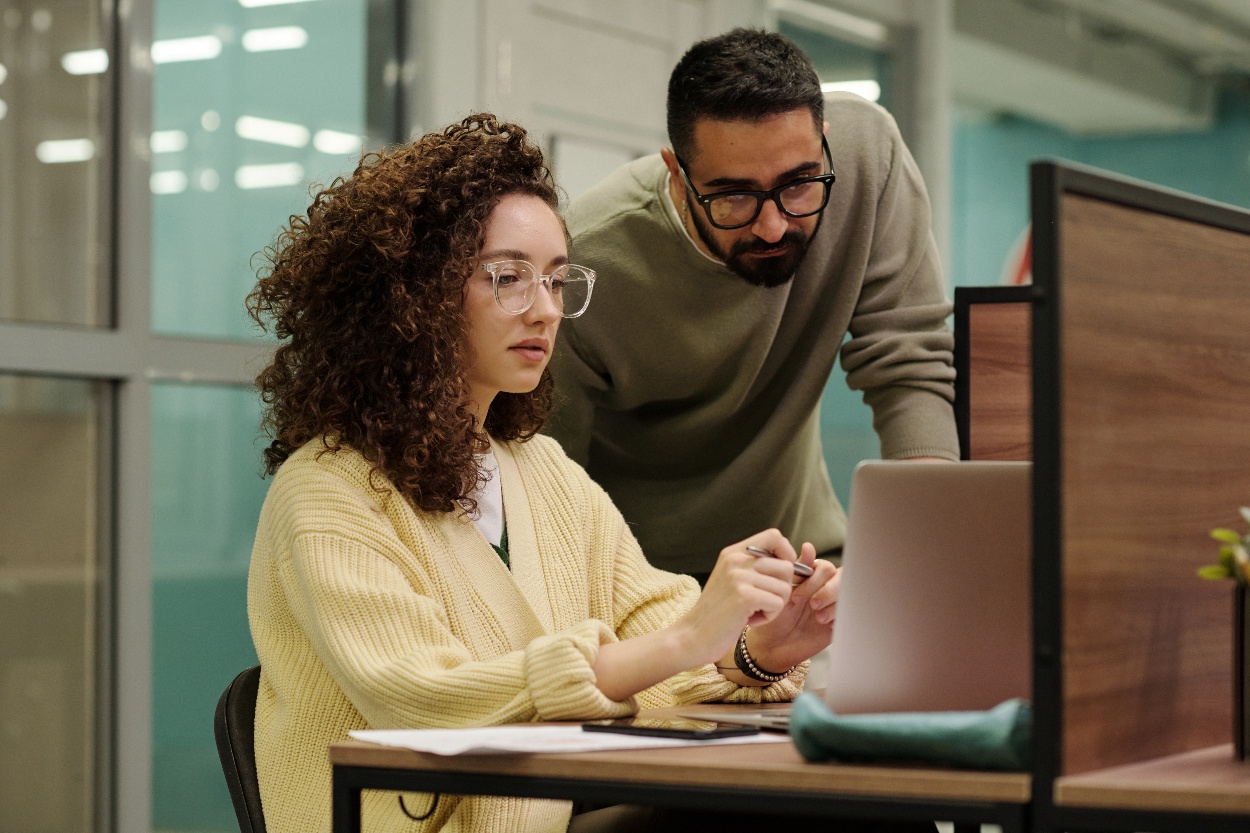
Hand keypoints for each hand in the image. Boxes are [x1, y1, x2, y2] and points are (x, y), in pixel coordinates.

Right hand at [677, 529, 797, 665]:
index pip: (774, 536)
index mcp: (733, 552)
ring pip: (785, 588)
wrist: (692, 636)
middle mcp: (736, 559)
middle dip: (783, 589)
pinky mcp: (744, 596)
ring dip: (775, 606)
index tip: (780, 576)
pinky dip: (769, 617)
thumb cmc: (718, 612)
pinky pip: (777, 603)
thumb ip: (754, 567)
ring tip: (753, 612)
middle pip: (787, 566)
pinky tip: (749, 620)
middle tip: (762, 603)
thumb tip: (792, 563)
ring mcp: (739, 576)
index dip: (787, 554)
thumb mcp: (732, 579)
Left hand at [742, 542, 839, 672]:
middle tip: (811, 604)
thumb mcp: (780, 592)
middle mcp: (824, 591)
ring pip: (848, 594)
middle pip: (841, 576)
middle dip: (826, 589)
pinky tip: (824, 624)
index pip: (825, 567)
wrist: (771, 646)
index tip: (796, 592)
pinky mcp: (838, 624)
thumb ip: (796, 570)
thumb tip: (809, 546)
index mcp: (810, 580)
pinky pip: (850, 614)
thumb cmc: (772, 617)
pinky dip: (839, 617)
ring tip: (818, 616)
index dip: (814, 576)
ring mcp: (832, 607)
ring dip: (833, 603)